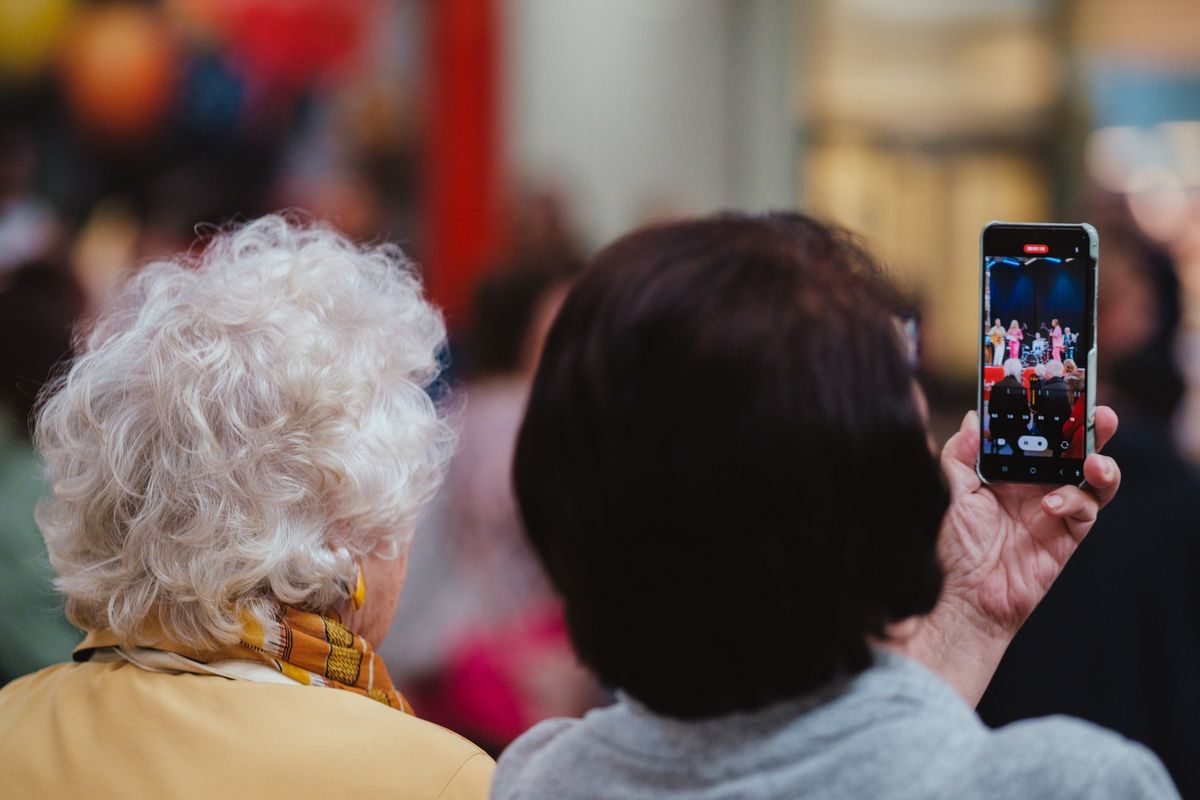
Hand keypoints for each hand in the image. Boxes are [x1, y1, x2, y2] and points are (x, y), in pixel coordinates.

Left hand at [885, 407, 1120, 705]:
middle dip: (1089, 428)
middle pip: (1071, 449)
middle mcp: (1032, 485)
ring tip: (1094, 461)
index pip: (1033, 433)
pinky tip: (1053, 504)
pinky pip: (1085, 511)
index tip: (1058, 389)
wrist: (958, 599)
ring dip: (1100, 464)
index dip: (1047, 412)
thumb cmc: (948, 547)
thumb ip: (959, 455)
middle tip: (1098, 413)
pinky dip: (1075, 500)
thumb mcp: (946, 492)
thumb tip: (972, 418)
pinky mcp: (1066, 537)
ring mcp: (1052, 510)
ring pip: (1092, 477)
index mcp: (1004, 470)